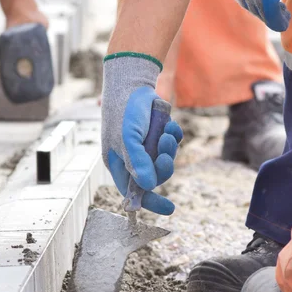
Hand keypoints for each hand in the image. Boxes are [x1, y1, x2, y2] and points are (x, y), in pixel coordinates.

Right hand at [102, 54, 182, 214]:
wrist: (132, 82)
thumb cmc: (125, 112)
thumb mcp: (129, 139)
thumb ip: (138, 163)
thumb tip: (148, 186)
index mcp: (118, 163)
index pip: (133, 191)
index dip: (150, 201)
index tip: (170, 209)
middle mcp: (131, 157)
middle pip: (154, 176)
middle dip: (163, 166)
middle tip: (164, 153)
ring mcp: (144, 145)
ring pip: (164, 159)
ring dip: (168, 148)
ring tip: (165, 132)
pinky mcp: (155, 133)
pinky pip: (171, 143)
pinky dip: (173, 136)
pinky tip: (170, 125)